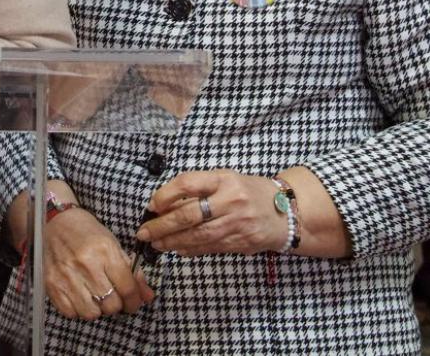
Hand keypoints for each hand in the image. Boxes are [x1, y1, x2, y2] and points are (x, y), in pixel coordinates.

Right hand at [35, 205, 153, 318]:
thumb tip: (147, 297)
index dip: (134, 302)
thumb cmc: (88, 233)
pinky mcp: (51, 284)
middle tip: (112, 297)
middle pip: (111, 305)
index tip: (133, 304)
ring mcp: (66, 275)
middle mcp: (86, 264)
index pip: (127, 288)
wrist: (58, 221)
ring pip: (91, 313)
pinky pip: (70, 313)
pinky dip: (78, 310)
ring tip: (95, 297)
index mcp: (106, 251)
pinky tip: (80, 297)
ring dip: (97, 309)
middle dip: (115, 305)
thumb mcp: (114, 246)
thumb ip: (132, 273)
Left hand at [136, 170, 287, 257]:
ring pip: (197, 236)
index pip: (188, 183)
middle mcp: (230, 201)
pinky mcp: (240, 242)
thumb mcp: (226, 179)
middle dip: (162, 226)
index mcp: (224, 179)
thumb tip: (165, 203)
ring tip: (156, 243)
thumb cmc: (248, 191)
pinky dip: (189, 249)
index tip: (152, 205)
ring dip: (172, 242)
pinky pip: (209, 247)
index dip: (165, 195)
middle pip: (188, 215)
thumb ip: (200, 188)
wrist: (285, 211)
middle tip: (145, 232)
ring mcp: (236, 224)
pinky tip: (176, 249)